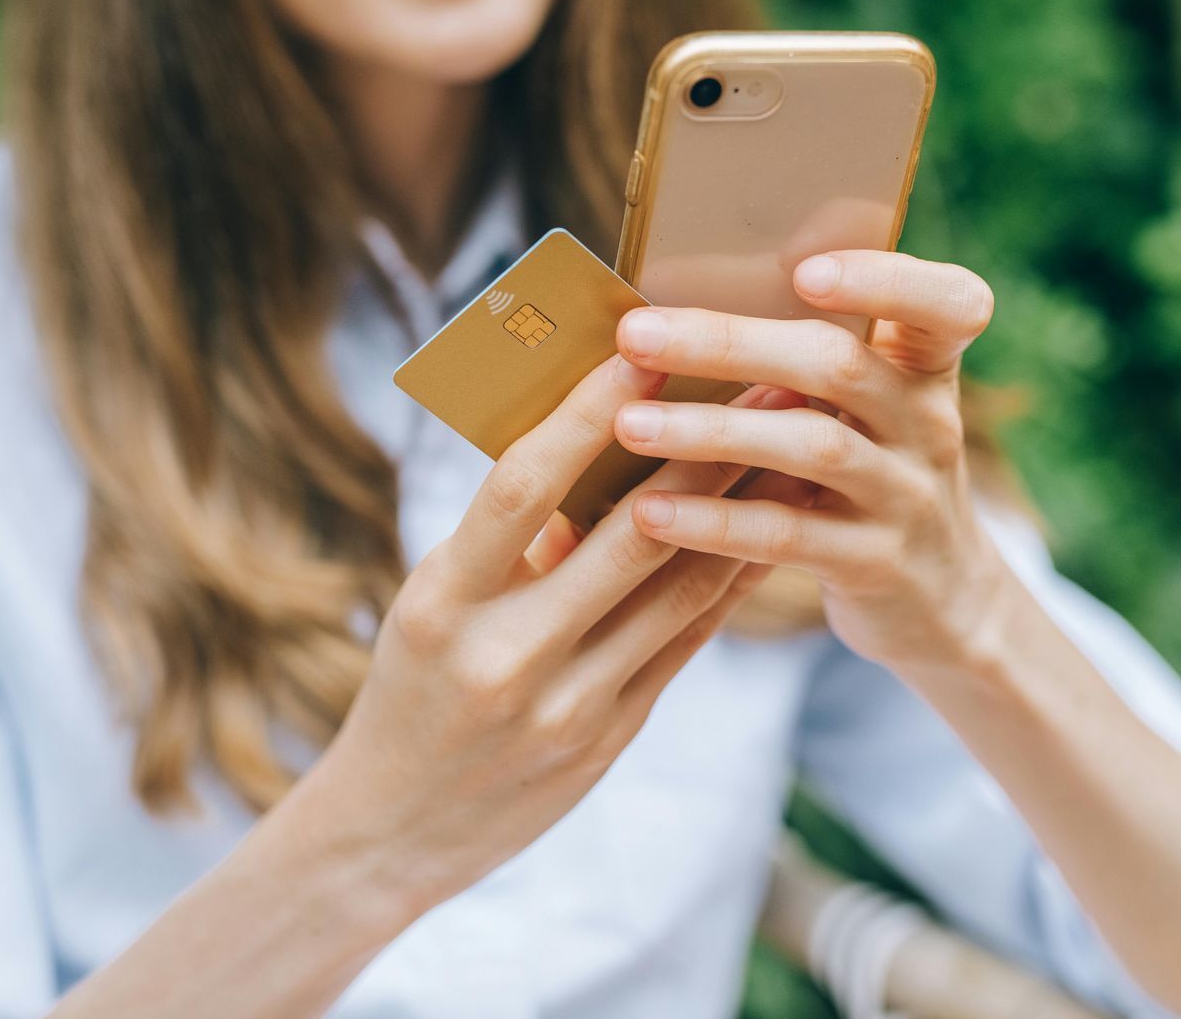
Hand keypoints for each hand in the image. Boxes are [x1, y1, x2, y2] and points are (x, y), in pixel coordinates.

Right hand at [318, 353, 799, 911]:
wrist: (391, 831)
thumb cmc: (409, 691)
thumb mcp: (432, 606)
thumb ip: (509, 544)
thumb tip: (594, 448)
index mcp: (441, 602)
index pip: (521, 488)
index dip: (584, 414)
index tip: (640, 349)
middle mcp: (505, 654)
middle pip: (626, 535)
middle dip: (701, 449)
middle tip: (760, 376)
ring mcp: (564, 704)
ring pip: (677, 589)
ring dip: (742, 506)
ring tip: (789, 441)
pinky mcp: (608, 737)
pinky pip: (685, 642)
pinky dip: (731, 578)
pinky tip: (771, 527)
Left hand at [610, 251, 1024, 676]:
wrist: (938, 598)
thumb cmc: (869, 471)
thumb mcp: (868, 406)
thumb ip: (807, 352)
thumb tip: (671, 286)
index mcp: (925, 365)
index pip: (947, 303)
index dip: (884, 279)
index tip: (804, 271)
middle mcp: (927, 422)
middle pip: (839, 365)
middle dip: (730, 344)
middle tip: (635, 332)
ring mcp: (909, 495)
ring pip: (812, 447)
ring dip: (712, 431)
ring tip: (630, 424)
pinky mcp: (877, 564)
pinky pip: (789, 535)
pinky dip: (716, 520)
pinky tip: (651, 512)